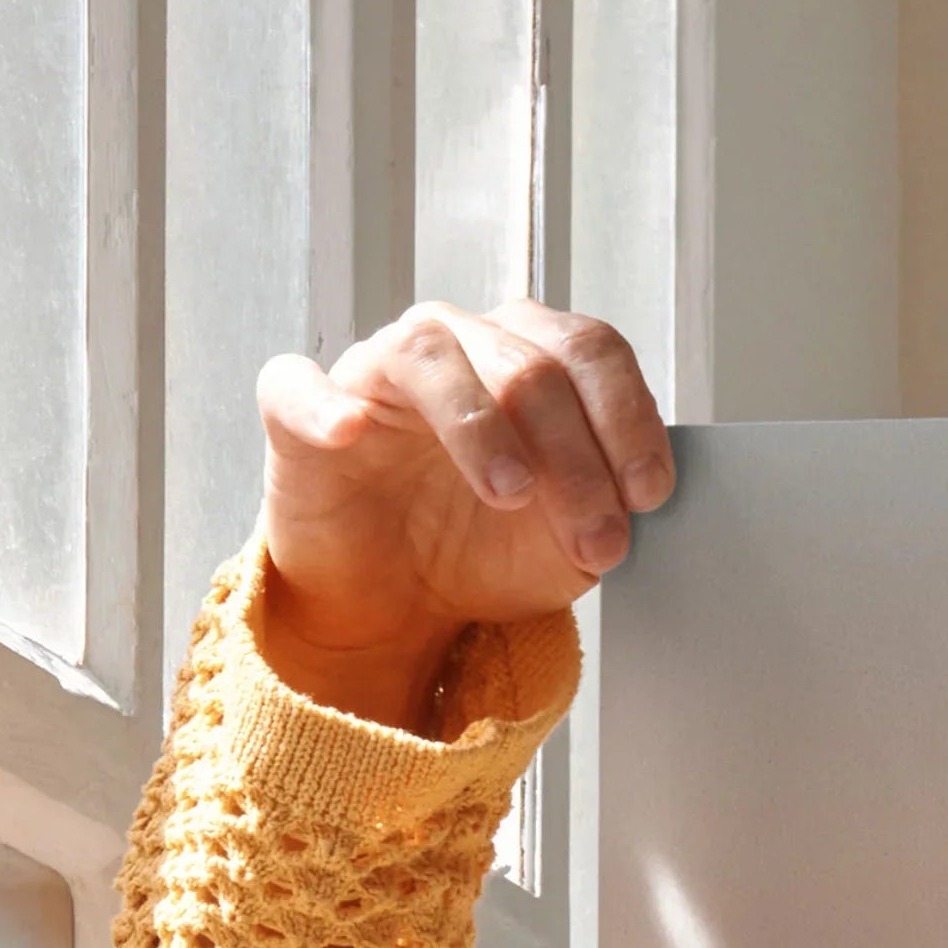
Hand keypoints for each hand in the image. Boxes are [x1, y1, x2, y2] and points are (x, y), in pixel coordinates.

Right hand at [252, 302, 672, 729]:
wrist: (397, 602)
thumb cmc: (483, 549)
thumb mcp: (568, 543)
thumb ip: (607, 509)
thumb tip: (635, 500)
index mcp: (530, 359)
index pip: (590, 351)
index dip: (627, 418)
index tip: (649, 494)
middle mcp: (458, 345)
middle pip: (528, 363)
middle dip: (575, 458)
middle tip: (596, 538)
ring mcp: (376, 371)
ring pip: (430, 355)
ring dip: (481, 427)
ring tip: (511, 494)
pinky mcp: (299, 412)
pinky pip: (298, 385)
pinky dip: (324, 404)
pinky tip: (350, 432)